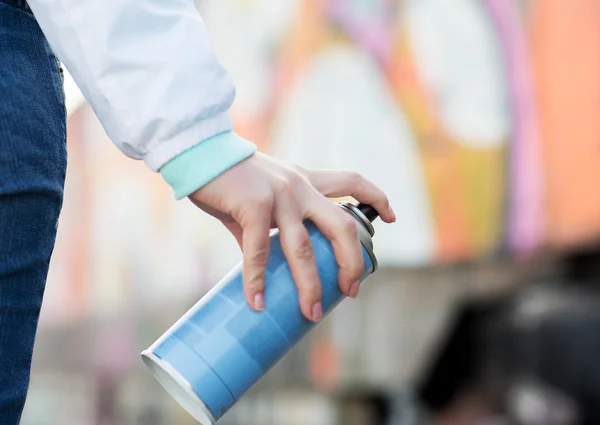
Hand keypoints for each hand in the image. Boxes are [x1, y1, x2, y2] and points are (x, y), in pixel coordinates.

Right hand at [189, 152, 394, 320]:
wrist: (200, 154)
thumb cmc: (230, 179)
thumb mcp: (261, 198)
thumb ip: (269, 228)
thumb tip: (265, 267)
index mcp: (305, 181)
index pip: (352, 181)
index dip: (376, 197)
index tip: (392, 216)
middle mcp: (300, 187)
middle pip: (343, 225)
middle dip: (352, 261)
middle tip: (352, 290)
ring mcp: (280, 196)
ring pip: (305, 248)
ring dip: (310, 285)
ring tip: (312, 313)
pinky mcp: (254, 205)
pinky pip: (259, 251)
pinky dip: (257, 281)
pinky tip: (257, 302)